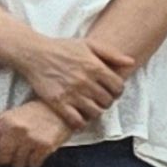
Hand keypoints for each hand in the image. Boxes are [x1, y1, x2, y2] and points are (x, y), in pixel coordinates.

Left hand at [0, 99, 70, 166]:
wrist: (62, 109)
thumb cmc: (37, 113)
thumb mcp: (12, 117)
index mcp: (3, 121)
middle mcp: (15, 129)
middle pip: (2, 158)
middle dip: (7, 158)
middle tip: (15, 151)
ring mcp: (30, 138)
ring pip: (17, 164)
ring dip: (22, 160)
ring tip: (28, 148)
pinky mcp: (44, 145)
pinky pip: (33, 164)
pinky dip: (35, 160)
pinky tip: (37, 149)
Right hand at [11, 31, 133, 126]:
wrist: (36, 54)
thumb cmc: (64, 48)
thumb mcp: (89, 44)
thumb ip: (112, 53)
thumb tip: (131, 62)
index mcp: (95, 67)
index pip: (118, 87)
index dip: (118, 91)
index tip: (113, 91)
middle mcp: (85, 81)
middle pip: (107, 101)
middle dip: (107, 101)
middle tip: (101, 99)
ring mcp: (72, 93)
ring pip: (95, 112)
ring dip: (96, 112)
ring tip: (92, 107)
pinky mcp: (58, 103)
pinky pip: (76, 121)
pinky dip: (81, 122)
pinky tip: (80, 116)